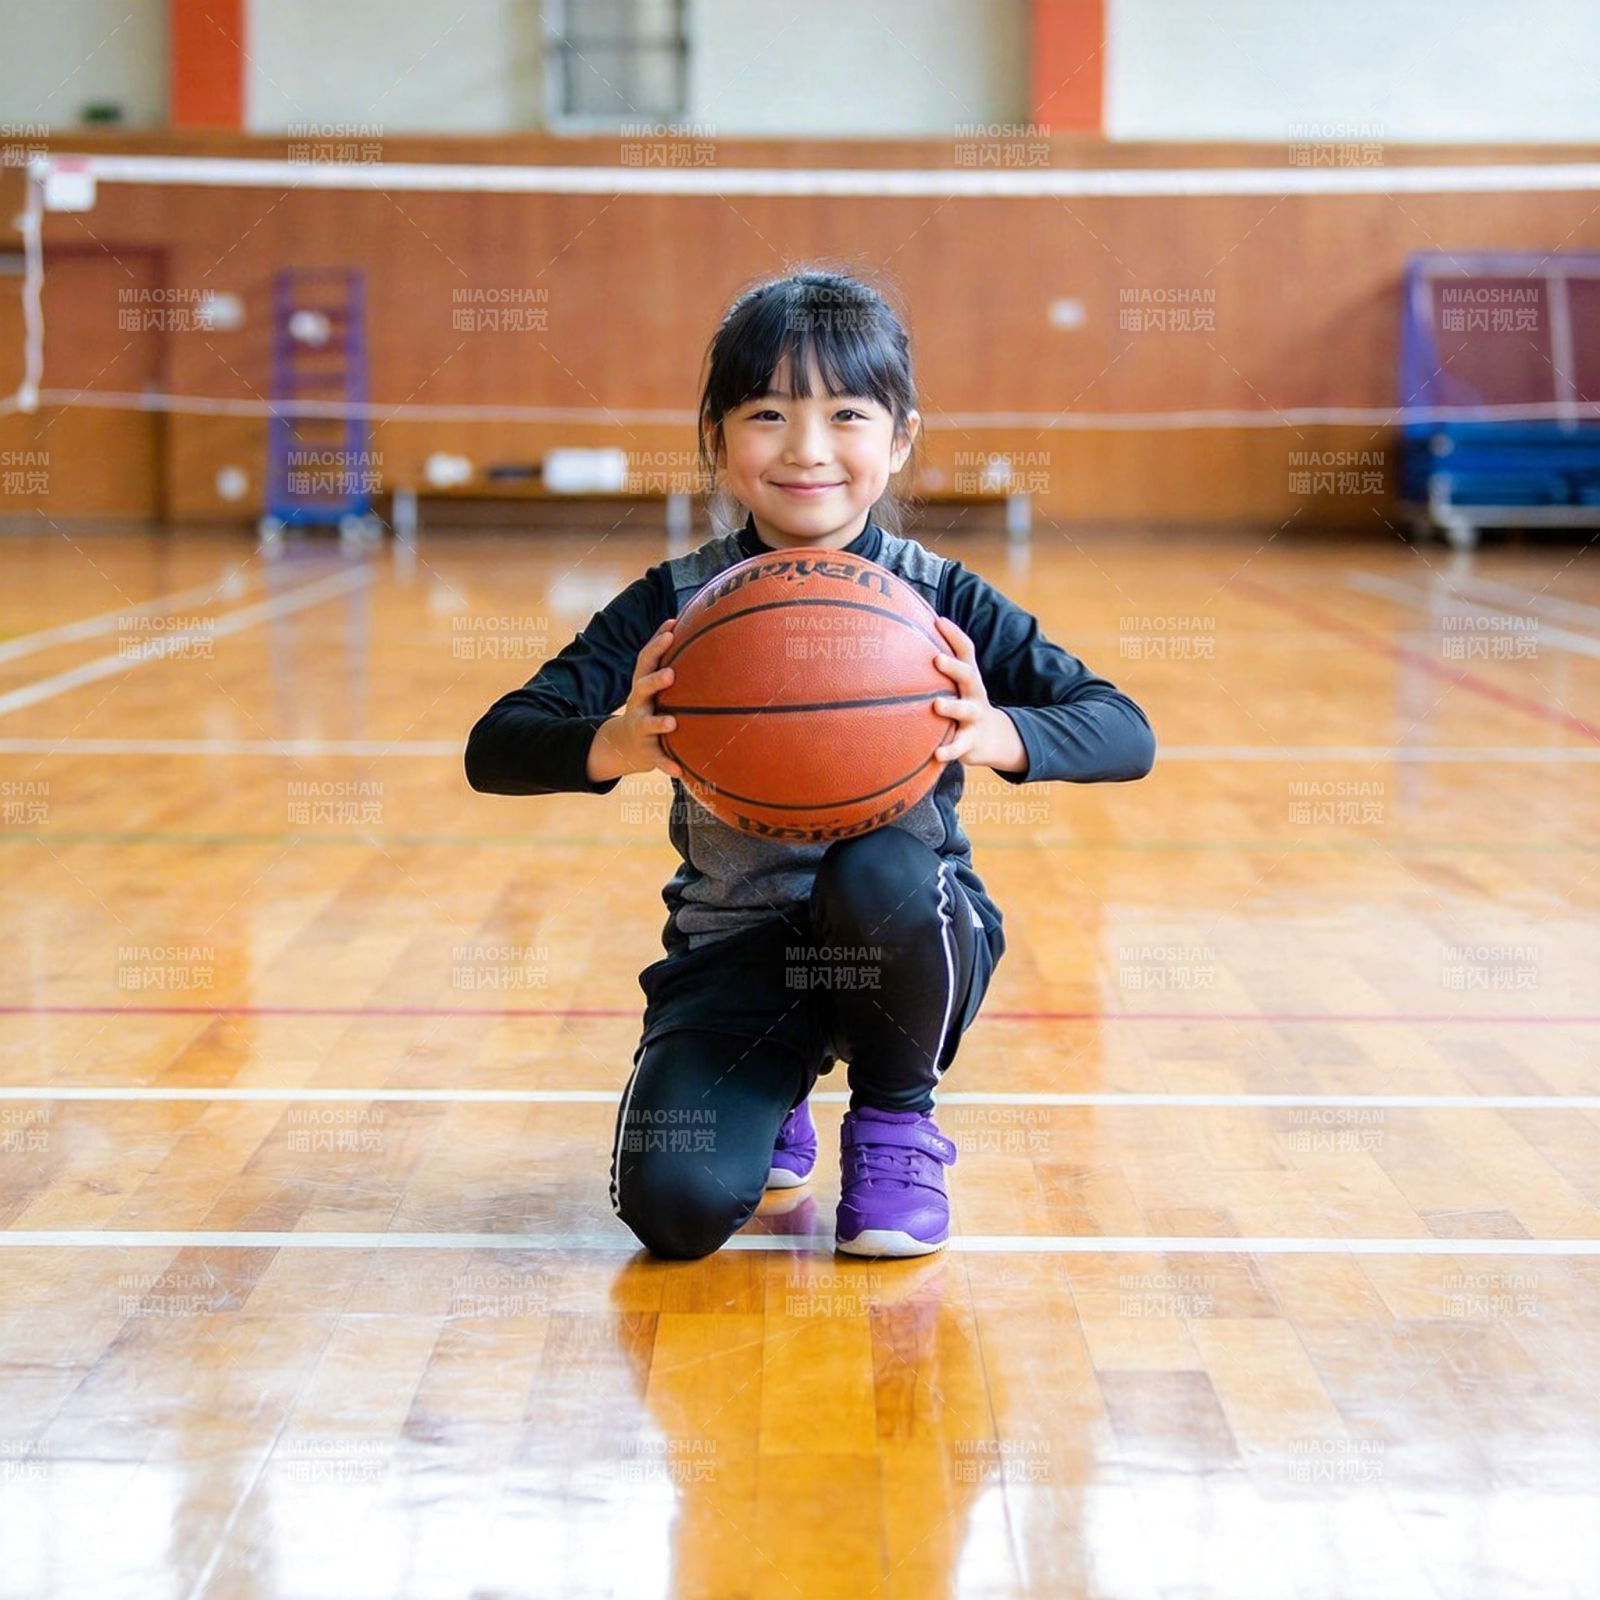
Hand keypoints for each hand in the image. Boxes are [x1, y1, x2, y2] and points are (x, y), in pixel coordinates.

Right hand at [586, 618, 684, 781]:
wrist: (627, 743)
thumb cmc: (651, 704)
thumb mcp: (653, 682)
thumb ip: (667, 657)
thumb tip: (683, 619)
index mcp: (643, 683)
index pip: (646, 660)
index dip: (656, 644)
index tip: (671, 629)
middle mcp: (638, 703)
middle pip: (642, 687)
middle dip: (655, 680)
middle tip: (671, 674)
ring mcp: (640, 727)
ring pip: (647, 724)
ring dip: (658, 723)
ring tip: (672, 723)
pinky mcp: (646, 750)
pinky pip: (656, 758)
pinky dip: (666, 764)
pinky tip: (680, 771)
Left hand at [931, 617, 1027, 773]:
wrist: (992, 737)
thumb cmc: (962, 703)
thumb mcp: (956, 685)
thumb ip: (936, 669)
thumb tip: (900, 642)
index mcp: (968, 676)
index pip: (966, 650)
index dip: (954, 635)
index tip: (938, 621)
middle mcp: (974, 693)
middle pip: (968, 675)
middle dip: (953, 667)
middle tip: (936, 659)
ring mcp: (974, 717)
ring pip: (966, 710)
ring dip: (953, 706)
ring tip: (937, 705)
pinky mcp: (971, 741)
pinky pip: (961, 745)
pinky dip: (950, 750)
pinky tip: (937, 754)